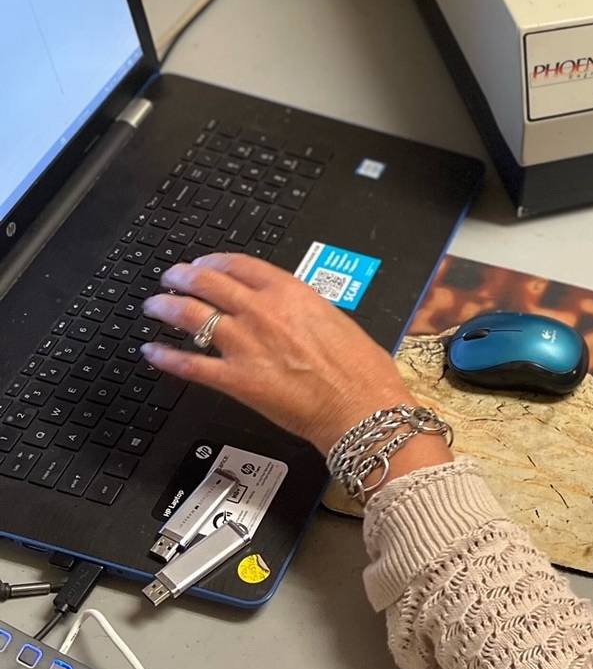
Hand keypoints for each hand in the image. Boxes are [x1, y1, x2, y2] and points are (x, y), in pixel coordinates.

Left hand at [141, 253, 410, 452]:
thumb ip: (304, 310)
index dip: (213, 261)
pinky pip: (189, 365)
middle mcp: (262, 313)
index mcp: (291, 293)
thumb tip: (290, 312)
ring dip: (165, 307)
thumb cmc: (361, 370)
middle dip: (182, 277)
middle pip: (207, 283)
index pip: (239, 264)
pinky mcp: (236, 380)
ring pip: (190, 316)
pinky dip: (165, 357)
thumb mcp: (336, 320)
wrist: (362, 407)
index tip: (204, 264)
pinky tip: (152, 352)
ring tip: (154, 306)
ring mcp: (245, 345)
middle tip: (172, 278)